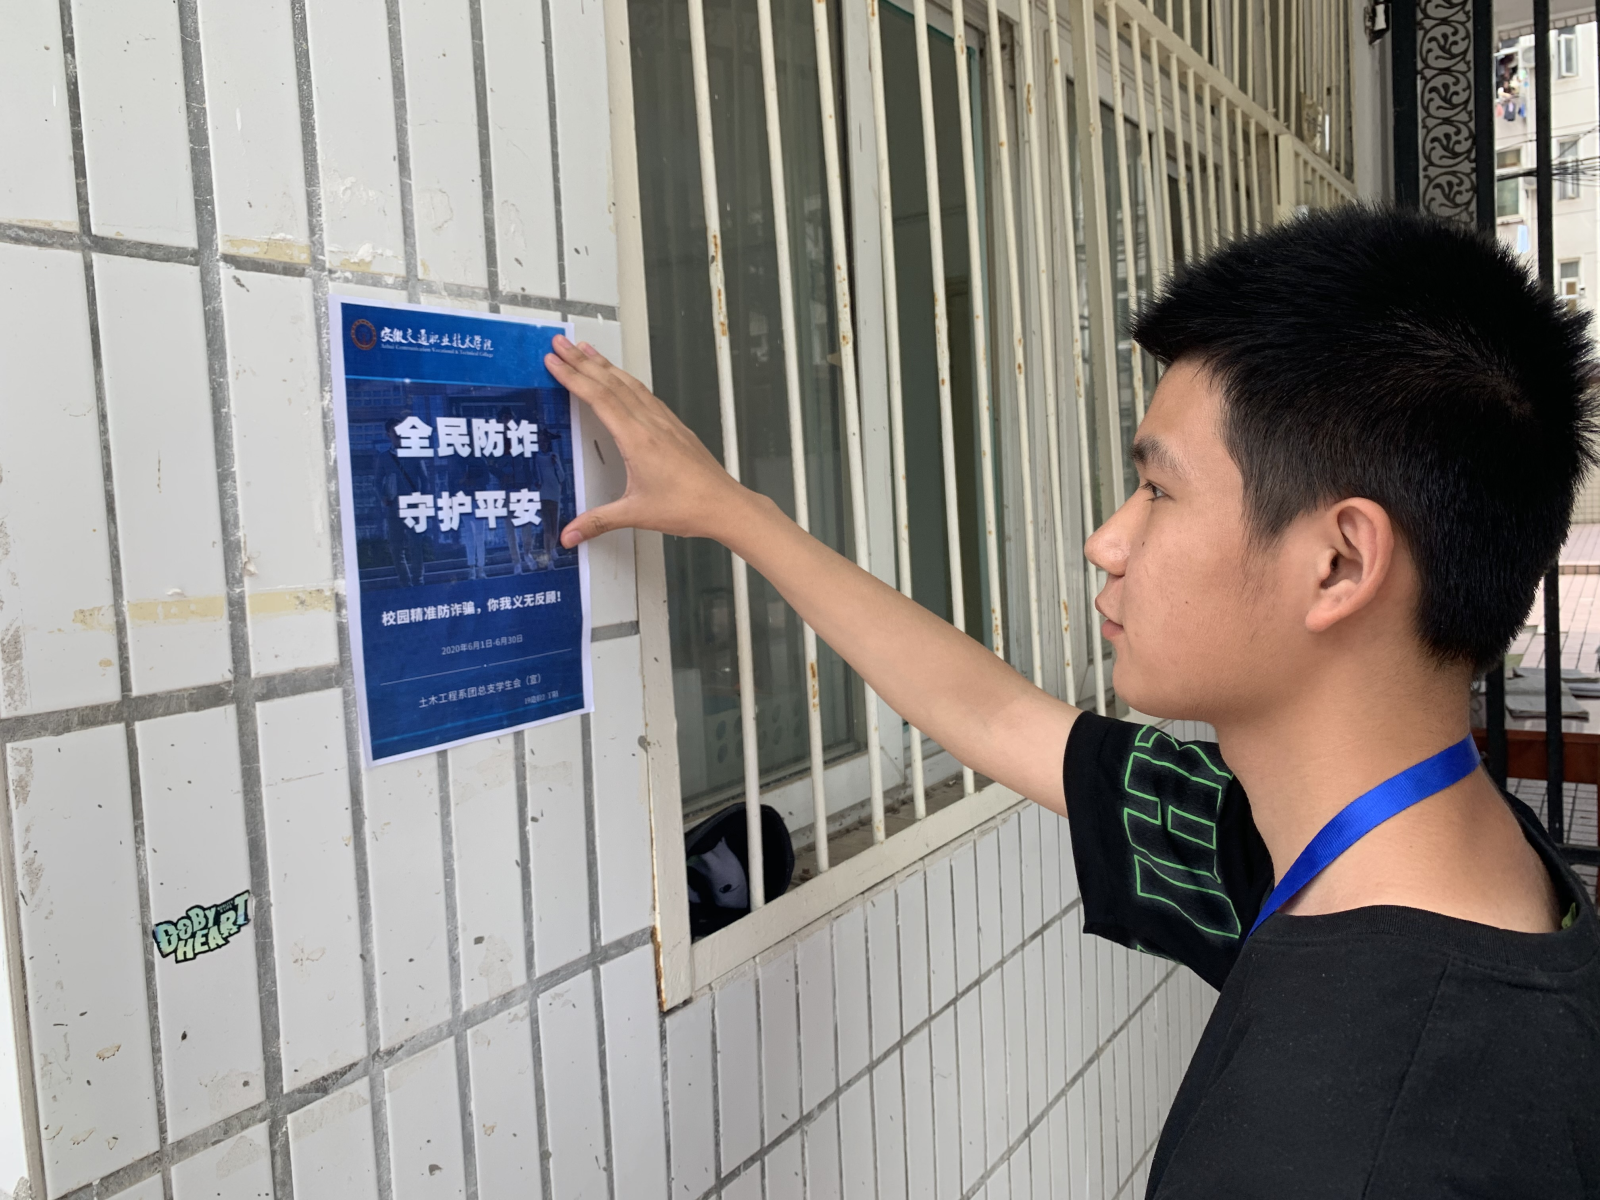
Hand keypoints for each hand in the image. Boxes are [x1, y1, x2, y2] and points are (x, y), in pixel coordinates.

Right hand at [543, 335, 752, 547]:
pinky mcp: (675, 426)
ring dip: (605, 365)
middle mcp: (651, 423)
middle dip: (582, 360)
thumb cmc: (688, 506)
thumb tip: (569, 534)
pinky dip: (627, 380)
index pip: (599, 397)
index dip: (573, 377)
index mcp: (637, 438)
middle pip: (611, 382)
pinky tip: (623, 379)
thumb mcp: (636, 513)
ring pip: (630, 383)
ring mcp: (665, 422)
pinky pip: (646, 394)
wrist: (725, 505)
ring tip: (586, 350)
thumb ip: (599, 521)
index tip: (554, 361)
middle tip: (560, 342)